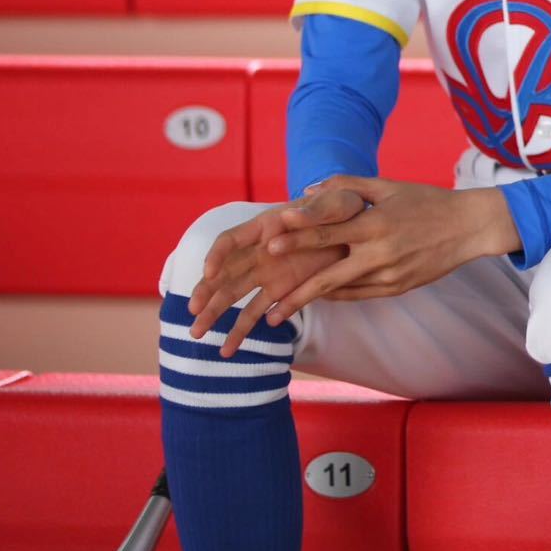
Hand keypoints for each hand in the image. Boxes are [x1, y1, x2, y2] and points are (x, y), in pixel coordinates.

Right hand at [186, 199, 354, 357]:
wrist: (357, 229)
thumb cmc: (342, 208)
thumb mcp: (334, 203)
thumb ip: (313, 211)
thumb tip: (287, 216)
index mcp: (265, 226)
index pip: (231, 240)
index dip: (217, 255)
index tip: (209, 273)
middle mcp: (259, 251)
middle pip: (225, 272)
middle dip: (206, 292)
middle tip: (194, 313)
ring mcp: (268, 273)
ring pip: (235, 295)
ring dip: (215, 314)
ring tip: (197, 336)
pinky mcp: (282, 290)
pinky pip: (259, 310)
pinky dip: (245, 327)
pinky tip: (231, 347)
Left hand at [256, 175, 520, 324]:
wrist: (469, 227)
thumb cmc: (427, 201)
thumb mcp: (389, 186)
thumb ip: (348, 186)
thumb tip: (309, 191)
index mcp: (375, 224)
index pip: (327, 233)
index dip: (296, 238)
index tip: (268, 244)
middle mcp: (380, 253)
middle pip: (328, 276)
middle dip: (295, 290)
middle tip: (267, 303)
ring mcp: (390, 275)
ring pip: (342, 291)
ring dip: (311, 300)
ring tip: (280, 310)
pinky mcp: (398, 288)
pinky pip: (359, 295)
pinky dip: (337, 296)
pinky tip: (318, 298)